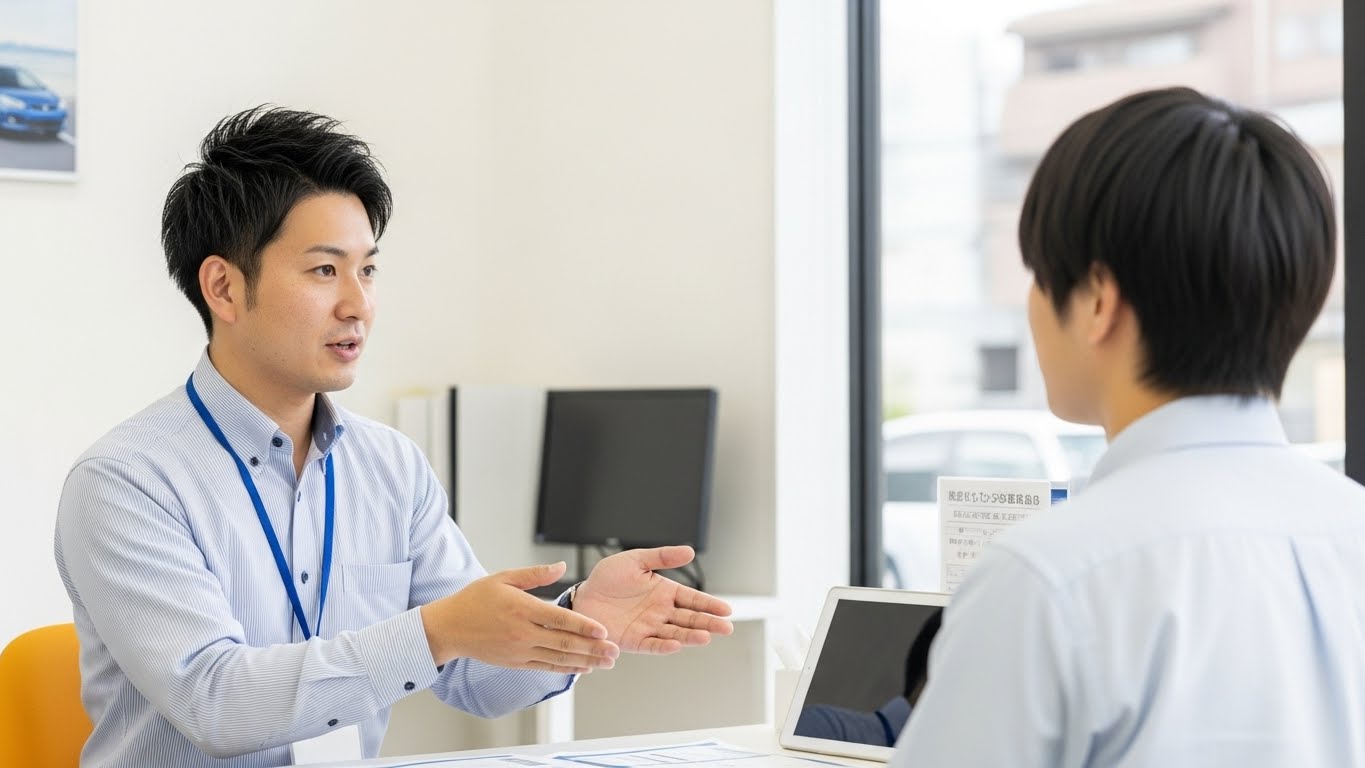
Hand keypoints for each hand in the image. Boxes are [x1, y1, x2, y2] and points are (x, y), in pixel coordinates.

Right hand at [420, 562, 619, 673]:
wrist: (449, 627)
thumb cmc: (476, 599)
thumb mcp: (504, 577)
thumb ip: (536, 574)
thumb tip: (563, 566)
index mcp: (522, 608)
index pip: (559, 620)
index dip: (583, 626)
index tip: (603, 631)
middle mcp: (522, 633)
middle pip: (564, 643)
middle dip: (592, 648)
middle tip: (614, 652)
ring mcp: (519, 651)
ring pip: (558, 658)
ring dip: (585, 662)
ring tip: (606, 663)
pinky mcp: (516, 662)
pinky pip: (546, 667)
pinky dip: (566, 668)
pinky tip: (582, 668)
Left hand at [573, 546, 733, 653]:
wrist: (582, 596)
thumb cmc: (607, 578)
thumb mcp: (635, 560)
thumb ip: (662, 556)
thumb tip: (689, 551)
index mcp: (664, 591)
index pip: (692, 599)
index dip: (709, 604)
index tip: (726, 610)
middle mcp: (660, 612)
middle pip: (689, 619)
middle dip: (708, 623)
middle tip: (726, 628)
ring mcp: (649, 627)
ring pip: (675, 633)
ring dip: (691, 636)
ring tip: (706, 637)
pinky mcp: (634, 641)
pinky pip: (652, 645)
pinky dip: (664, 646)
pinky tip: (677, 645)